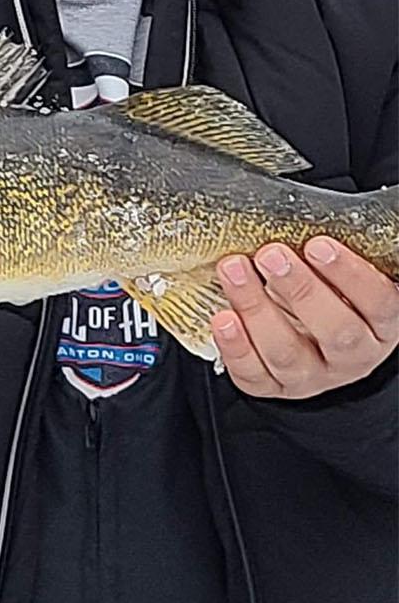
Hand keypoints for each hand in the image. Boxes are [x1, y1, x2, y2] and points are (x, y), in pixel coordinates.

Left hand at [212, 237, 398, 399]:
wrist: (305, 339)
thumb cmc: (324, 296)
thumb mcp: (336, 275)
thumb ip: (327, 257)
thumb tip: (300, 216)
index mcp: (379, 323)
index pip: (378, 303)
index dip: (350, 275)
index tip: (317, 245)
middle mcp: (351, 355)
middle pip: (336, 331)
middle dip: (301, 289)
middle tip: (271, 255)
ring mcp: (313, 375)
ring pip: (288, 352)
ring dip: (257, 308)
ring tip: (234, 271)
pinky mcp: (274, 387)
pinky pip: (255, 374)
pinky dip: (236, 346)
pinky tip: (223, 318)